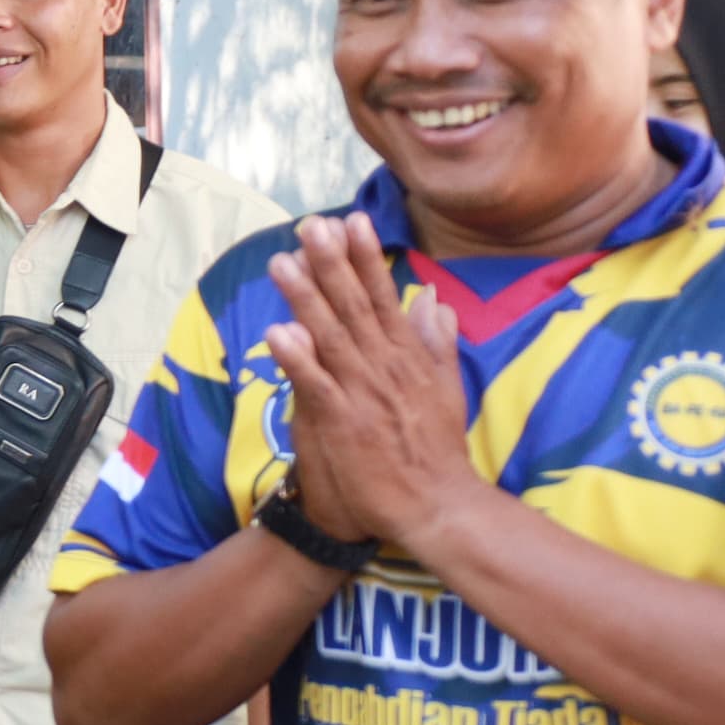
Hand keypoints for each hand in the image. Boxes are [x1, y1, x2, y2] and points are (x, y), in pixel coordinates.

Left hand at [262, 215, 469, 554]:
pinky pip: (317, 384)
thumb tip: (435, 299)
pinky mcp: (345, 423)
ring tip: (282, 262)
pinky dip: (299, 358)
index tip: (350, 220)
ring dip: (306, 298)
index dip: (366, 258)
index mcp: (408, 357)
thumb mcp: (446, 387)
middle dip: (331, 263)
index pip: (383, 297)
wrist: (436, 505)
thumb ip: (437, 341)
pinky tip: (278, 331)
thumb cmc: (435, 449)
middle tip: (310, 225)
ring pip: (331, 336)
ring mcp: (365, 393)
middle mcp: (386, 367)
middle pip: (354, 306)